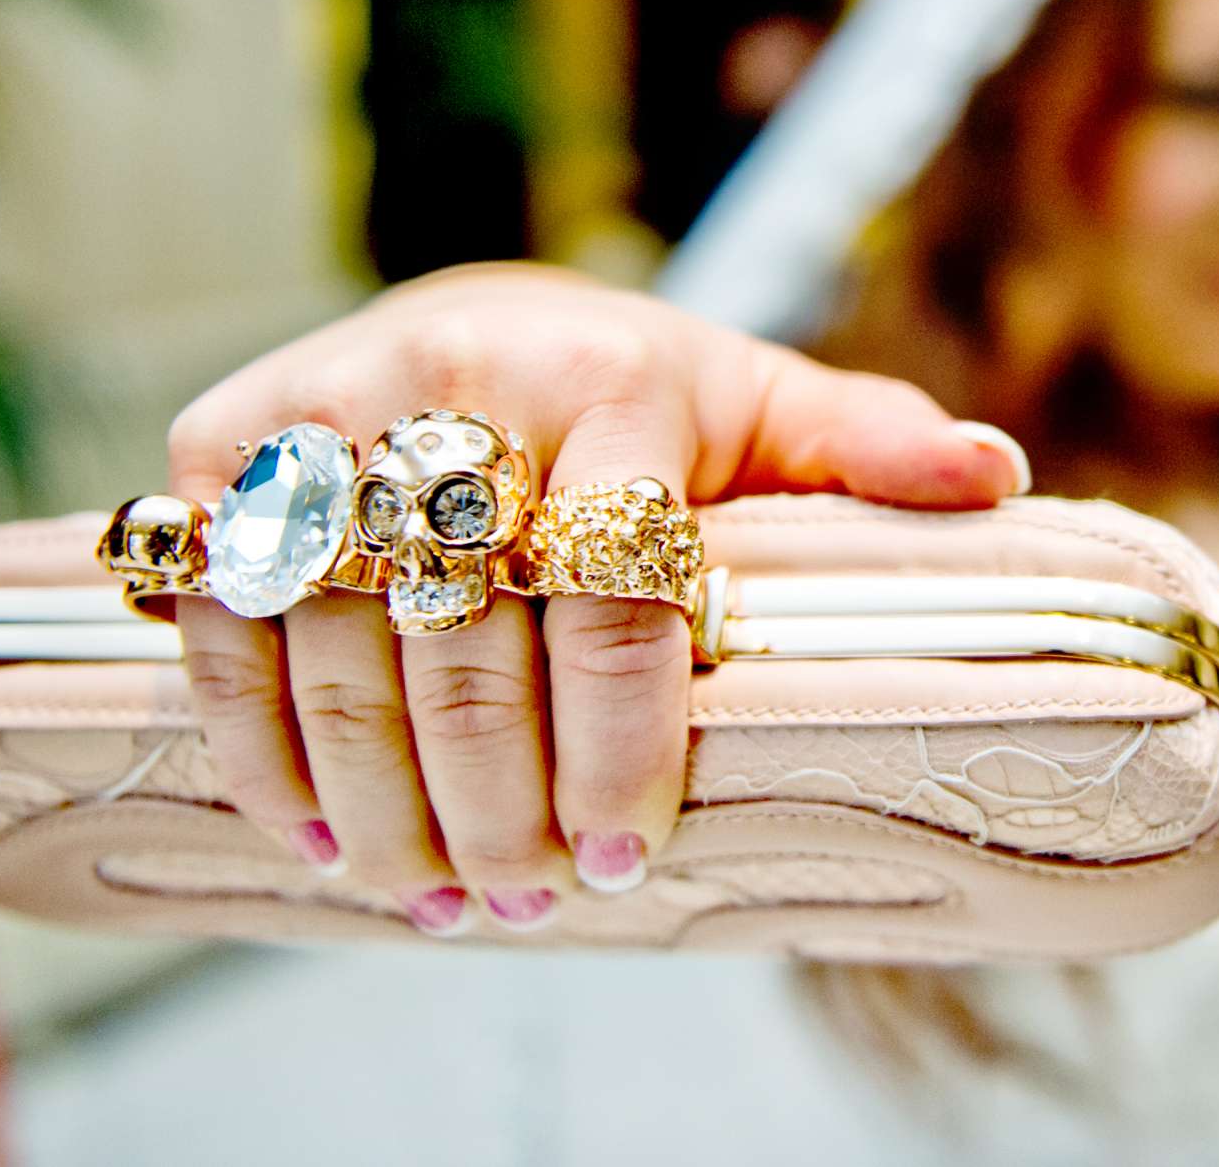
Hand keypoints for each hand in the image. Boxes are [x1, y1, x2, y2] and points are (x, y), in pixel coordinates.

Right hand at [164, 262, 1028, 930]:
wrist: (488, 316)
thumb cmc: (650, 398)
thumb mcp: (768, 407)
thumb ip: (868, 449)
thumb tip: (999, 476)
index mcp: (617, 377)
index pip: (615, 582)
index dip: (618, 739)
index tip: (624, 857)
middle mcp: (462, 376)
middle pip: (469, 638)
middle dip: (496, 802)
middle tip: (528, 902)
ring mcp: (330, 405)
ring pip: (339, 645)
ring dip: (383, 800)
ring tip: (439, 899)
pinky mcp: (222, 441)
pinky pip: (220, 617)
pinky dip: (260, 742)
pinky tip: (318, 836)